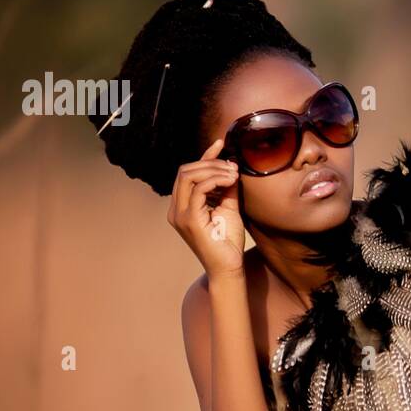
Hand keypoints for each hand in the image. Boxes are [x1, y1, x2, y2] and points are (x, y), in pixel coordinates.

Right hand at [168, 138, 243, 276]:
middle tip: (233, 166)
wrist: (229, 267)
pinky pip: (198, 190)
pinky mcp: (189, 220)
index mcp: (183, 205)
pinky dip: (215, 181)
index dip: (205, 156)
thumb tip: (231, 165)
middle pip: (185, 171)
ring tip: (233, 174)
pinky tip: (230, 181)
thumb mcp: (229, 207)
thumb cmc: (228, 242)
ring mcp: (180, 215)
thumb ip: (227, 188)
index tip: (221, 143)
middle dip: (210, 162)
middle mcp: (176, 209)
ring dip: (213, 169)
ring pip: (188, 176)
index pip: (188, 173)